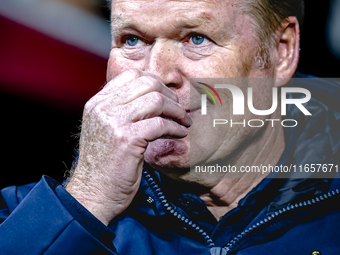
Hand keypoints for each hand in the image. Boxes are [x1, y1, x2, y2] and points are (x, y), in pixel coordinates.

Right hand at [66, 69, 189, 224]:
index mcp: (98, 103)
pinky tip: (179, 134)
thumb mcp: (106, 130)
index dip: (156, 84)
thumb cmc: (105, 164)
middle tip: (179, 110)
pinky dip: (175, 128)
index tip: (168, 97)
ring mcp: (114, 122)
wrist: (94, 193)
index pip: (132, 75)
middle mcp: (103, 107)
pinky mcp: (126, 138)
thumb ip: (121, 111)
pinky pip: (160, 124)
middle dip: (170, 95)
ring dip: (176, 111)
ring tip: (183, 122)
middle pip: (147, 83)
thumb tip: (152, 98)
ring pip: (156, 100)